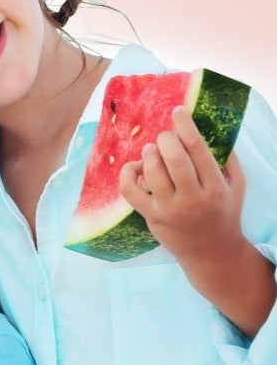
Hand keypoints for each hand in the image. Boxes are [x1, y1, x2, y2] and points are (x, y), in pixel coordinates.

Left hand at [119, 106, 247, 269]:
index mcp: (215, 186)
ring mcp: (169, 209)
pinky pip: (130, 191)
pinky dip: (127, 174)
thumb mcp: (236, 186)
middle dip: (166, 140)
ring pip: (152, 173)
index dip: (185, 126)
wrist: (212, 252)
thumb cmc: (224, 213)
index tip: (177, 112)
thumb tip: (212, 129)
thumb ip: (227, 159)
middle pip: (173, 159)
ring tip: (151, 150)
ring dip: (148, 155)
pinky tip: (135, 168)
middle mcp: (192, 198)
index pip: (198, 149)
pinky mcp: (152, 217)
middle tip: (164, 136)